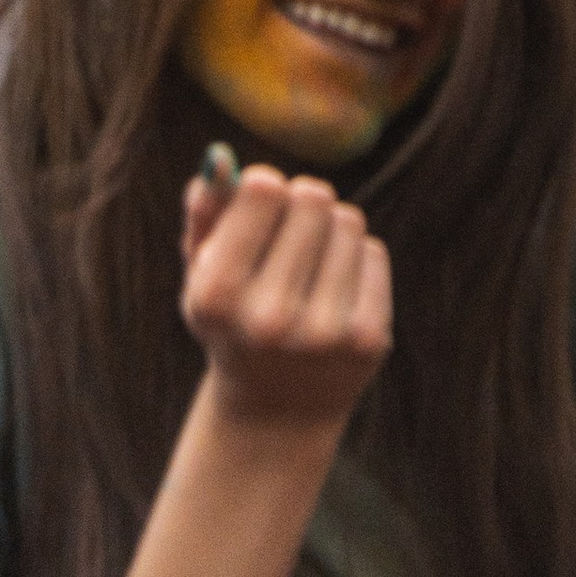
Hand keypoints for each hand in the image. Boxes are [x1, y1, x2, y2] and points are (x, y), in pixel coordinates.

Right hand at [179, 157, 391, 433]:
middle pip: (313, 196)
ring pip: (347, 220)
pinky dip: (355, 262)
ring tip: (308, 269)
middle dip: (301, 203)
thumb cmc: (234, 324)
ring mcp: (322, 333)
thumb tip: (216, 163)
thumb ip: (204, 218)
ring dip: (330, 232)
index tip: (260, 202)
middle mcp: (269, 319)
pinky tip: (332, 297)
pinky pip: (372, 253)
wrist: (275, 413)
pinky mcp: (366, 340)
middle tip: (288, 234)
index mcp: (217, 298)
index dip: (264, 187)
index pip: (264, 190)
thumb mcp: (203, 277)